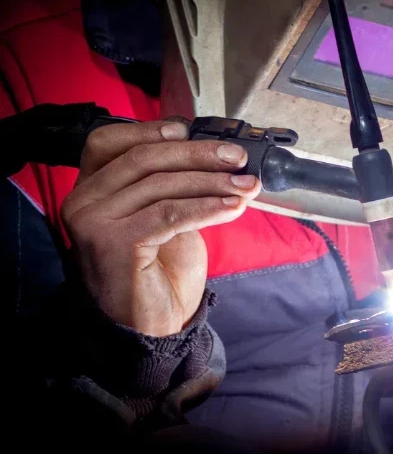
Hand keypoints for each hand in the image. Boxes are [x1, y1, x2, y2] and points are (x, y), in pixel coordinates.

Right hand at [60, 121, 260, 335]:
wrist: (150, 326)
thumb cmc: (159, 271)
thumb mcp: (164, 215)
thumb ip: (172, 183)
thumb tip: (217, 154)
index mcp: (91, 189)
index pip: (109, 141)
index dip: (150, 130)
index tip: (191, 128)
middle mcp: (83, 202)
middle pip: (144, 159)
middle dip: (198, 154)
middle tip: (238, 158)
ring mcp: (93, 222)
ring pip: (162, 185)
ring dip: (213, 182)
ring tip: (247, 186)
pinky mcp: (114, 244)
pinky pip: (170, 213)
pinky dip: (207, 207)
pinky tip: (233, 207)